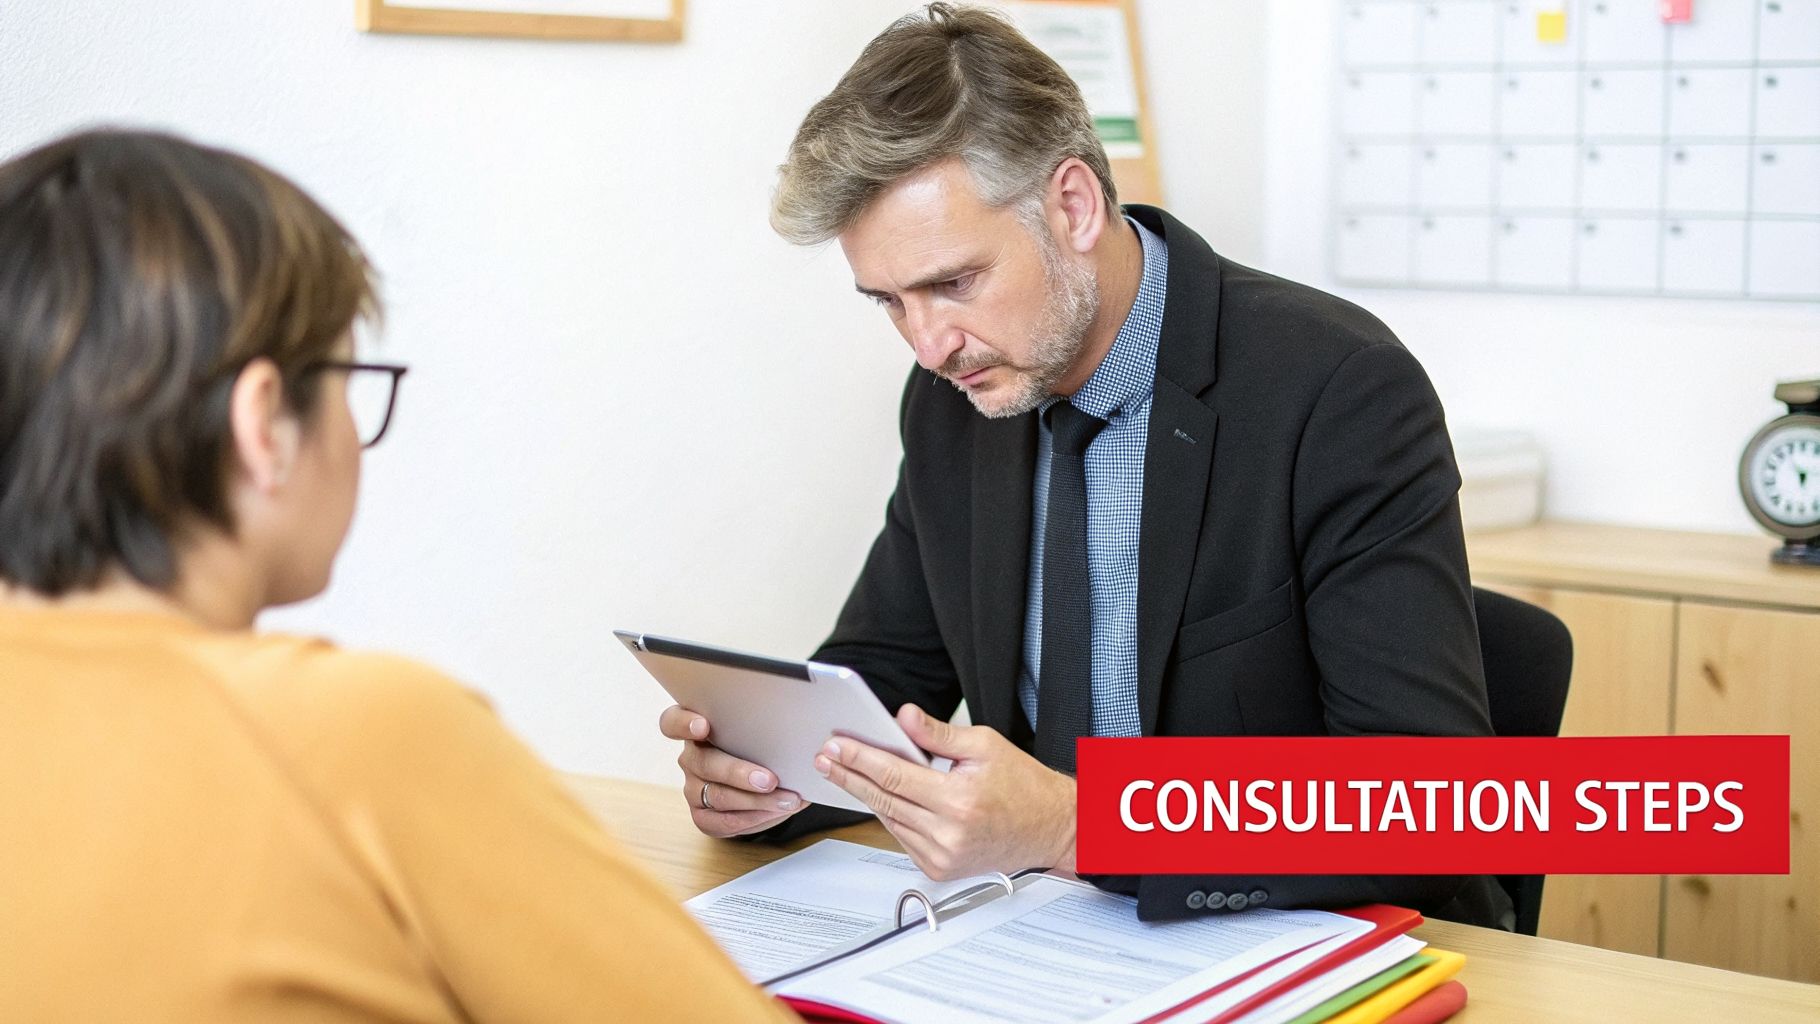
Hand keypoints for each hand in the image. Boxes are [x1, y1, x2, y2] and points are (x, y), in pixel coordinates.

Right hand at [658, 705, 804, 837]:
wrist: (763, 781)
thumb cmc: (762, 745)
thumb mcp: (762, 731)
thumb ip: (766, 727)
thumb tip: (800, 739)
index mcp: (697, 726)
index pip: (673, 722)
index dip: (684, 724)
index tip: (703, 726)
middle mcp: (690, 757)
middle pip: (704, 763)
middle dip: (739, 773)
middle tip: (770, 780)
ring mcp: (693, 788)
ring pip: (717, 796)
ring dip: (756, 800)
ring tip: (788, 800)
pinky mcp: (702, 815)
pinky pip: (724, 820)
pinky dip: (754, 818)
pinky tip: (775, 812)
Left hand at [815, 703, 1076, 879]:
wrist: (1050, 828)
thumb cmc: (1024, 785)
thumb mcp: (984, 745)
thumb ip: (938, 734)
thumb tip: (902, 717)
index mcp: (959, 801)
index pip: (895, 776)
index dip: (860, 759)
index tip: (835, 746)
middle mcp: (948, 834)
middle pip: (884, 800)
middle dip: (850, 776)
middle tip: (826, 757)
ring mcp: (942, 857)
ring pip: (890, 820)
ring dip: (865, 795)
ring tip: (844, 771)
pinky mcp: (940, 868)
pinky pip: (902, 837)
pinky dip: (889, 815)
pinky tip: (878, 796)